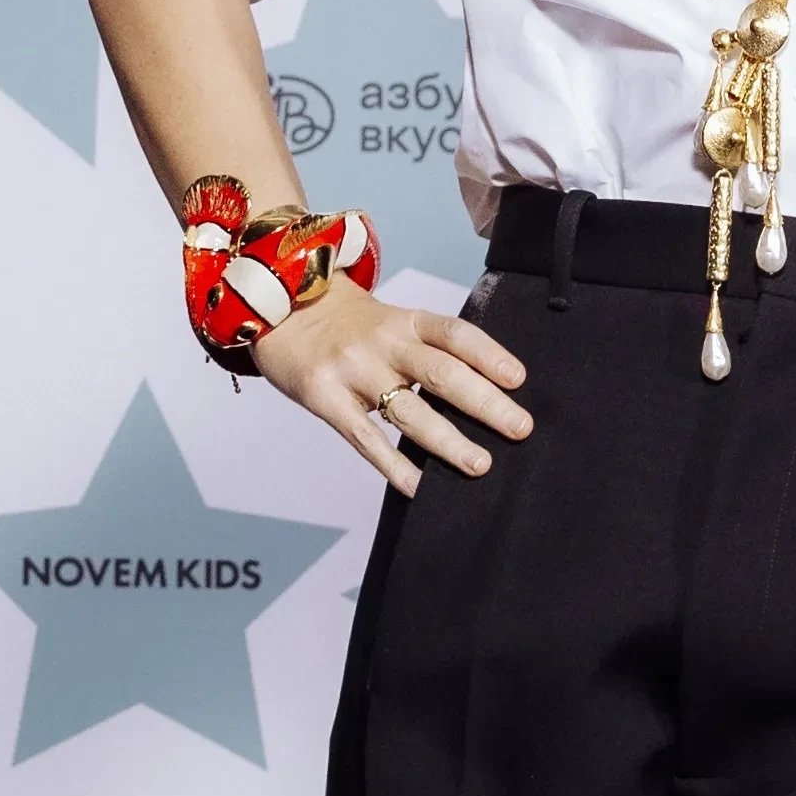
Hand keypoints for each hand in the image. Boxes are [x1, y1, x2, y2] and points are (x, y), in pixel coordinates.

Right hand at [253, 283, 532, 497]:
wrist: (275, 307)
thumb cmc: (343, 325)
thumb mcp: (387, 321)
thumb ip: (425, 350)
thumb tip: (481, 395)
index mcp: (405, 320)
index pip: (455, 334)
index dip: (489, 354)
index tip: (519, 379)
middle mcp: (382, 342)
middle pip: (441, 372)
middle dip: (485, 402)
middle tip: (520, 428)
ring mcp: (352, 370)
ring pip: (408, 409)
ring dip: (448, 440)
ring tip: (481, 464)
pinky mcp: (324, 398)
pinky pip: (366, 438)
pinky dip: (396, 466)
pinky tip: (420, 487)